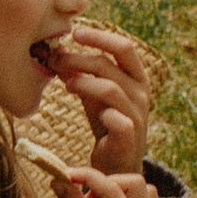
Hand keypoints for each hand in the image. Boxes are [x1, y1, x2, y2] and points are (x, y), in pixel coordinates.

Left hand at [45, 23, 155, 174]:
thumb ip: (80, 75)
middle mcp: (141, 93)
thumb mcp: (93, 95)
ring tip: (65, 84)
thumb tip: (56, 53)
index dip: (100, 37)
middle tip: (57, 59)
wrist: (117, 164)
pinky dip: (99, 111)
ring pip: (110, 88)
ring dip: (83, 81)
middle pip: (112, 63)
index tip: (75, 33)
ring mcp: (137, 115)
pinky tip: (82, 107)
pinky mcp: (129, 136)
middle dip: (81, 58)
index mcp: (136, 78)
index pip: (124, 48)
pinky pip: (116, 118)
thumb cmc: (106, 124)